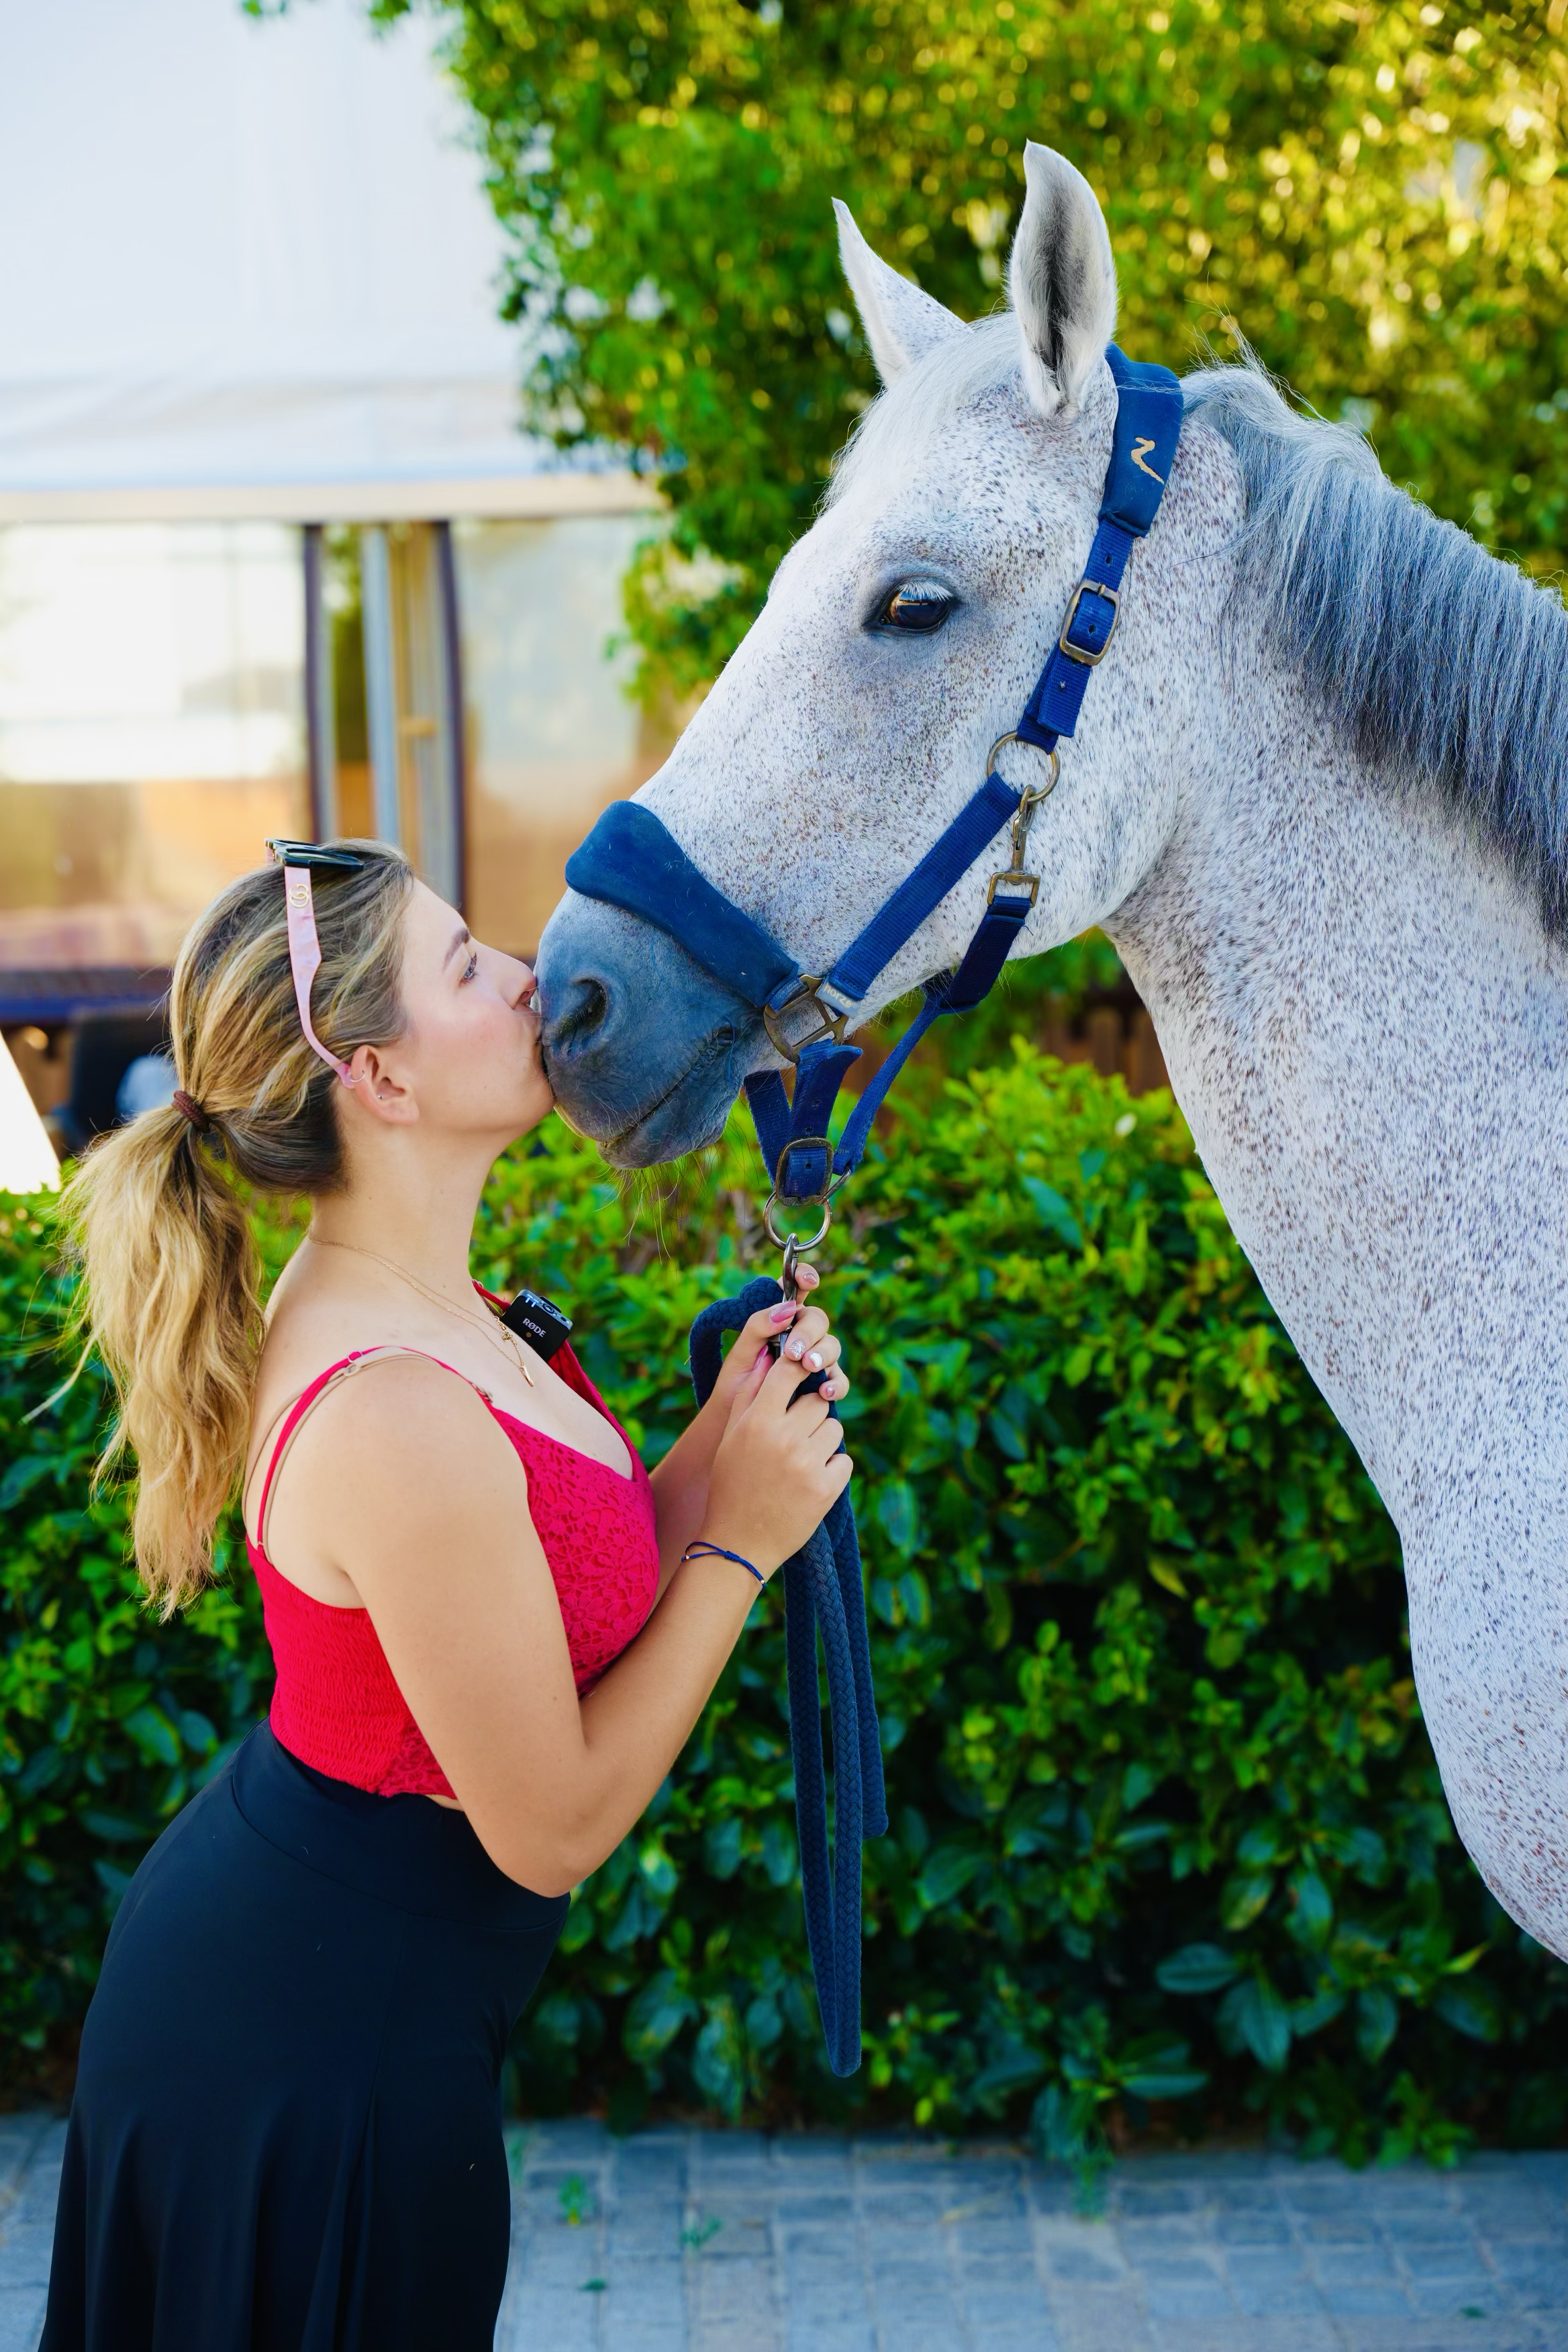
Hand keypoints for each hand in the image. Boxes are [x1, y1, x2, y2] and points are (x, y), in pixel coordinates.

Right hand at [698, 1328, 852, 1580]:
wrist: (737, 1544)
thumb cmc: (731, 1485)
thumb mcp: (731, 1438)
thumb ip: (750, 1395)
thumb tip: (769, 1355)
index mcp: (757, 1422)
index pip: (789, 1372)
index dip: (798, 1368)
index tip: (803, 1371)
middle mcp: (783, 1439)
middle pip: (817, 1402)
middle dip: (809, 1415)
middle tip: (794, 1436)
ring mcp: (807, 1464)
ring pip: (834, 1428)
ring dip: (822, 1440)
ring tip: (800, 1461)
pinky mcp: (826, 1489)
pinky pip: (844, 1459)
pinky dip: (832, 1468)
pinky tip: (810, 1481)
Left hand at [703, 1268, 851, 1422]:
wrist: (737, 1423)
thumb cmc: (735, 1385)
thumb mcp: (739, 1355)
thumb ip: (758, 1327)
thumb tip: (787, 1309)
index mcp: (778, 1320)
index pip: (795, 1291)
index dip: (804, 1277)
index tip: (808, 1281)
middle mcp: (800, 1335)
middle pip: (817, 1320)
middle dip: (809, 1333)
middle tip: (794, 1352)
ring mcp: (814, 1359)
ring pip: (831, 1346)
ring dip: (823, 1354)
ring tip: (809, 1367)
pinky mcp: (822, 1384)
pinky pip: (838, 1379)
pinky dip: (836, 1383)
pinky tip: (825, 1391)